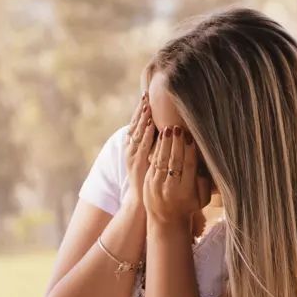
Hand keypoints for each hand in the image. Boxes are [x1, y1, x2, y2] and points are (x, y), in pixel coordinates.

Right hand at [125, 94, 156, 208]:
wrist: (141, 200)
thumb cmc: (151, 179)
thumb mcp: (152, 160)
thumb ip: (156, 147)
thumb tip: (167, 130)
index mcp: (133, 147)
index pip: (136, 125)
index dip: (140, 111)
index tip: (145, 97)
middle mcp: (130, 150)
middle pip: (134, 126)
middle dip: (139, 111)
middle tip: (145, 95)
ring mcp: (132, 156)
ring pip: (136, 134)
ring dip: (141, 119)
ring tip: (146, 105)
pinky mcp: (136, 163)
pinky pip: (141, 146)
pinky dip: (145, 134)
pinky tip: (150, 124)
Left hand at [144, 126, 210, 224]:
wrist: (165, 220)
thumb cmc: (187, 206)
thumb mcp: (202, 200)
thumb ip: (204, 184)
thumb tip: (203, 166)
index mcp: (186, 191)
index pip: (188, 166)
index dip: (189, 151)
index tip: (191, 137)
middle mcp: (170, 188)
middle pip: (174, 161)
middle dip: (176, 144)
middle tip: (178, 128)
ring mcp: (157, 185)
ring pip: (161, 161)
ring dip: (164, 144)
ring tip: (168, 129)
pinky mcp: (148, 183)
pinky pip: (152, 164)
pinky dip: (155, 151)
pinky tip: (158, 139)